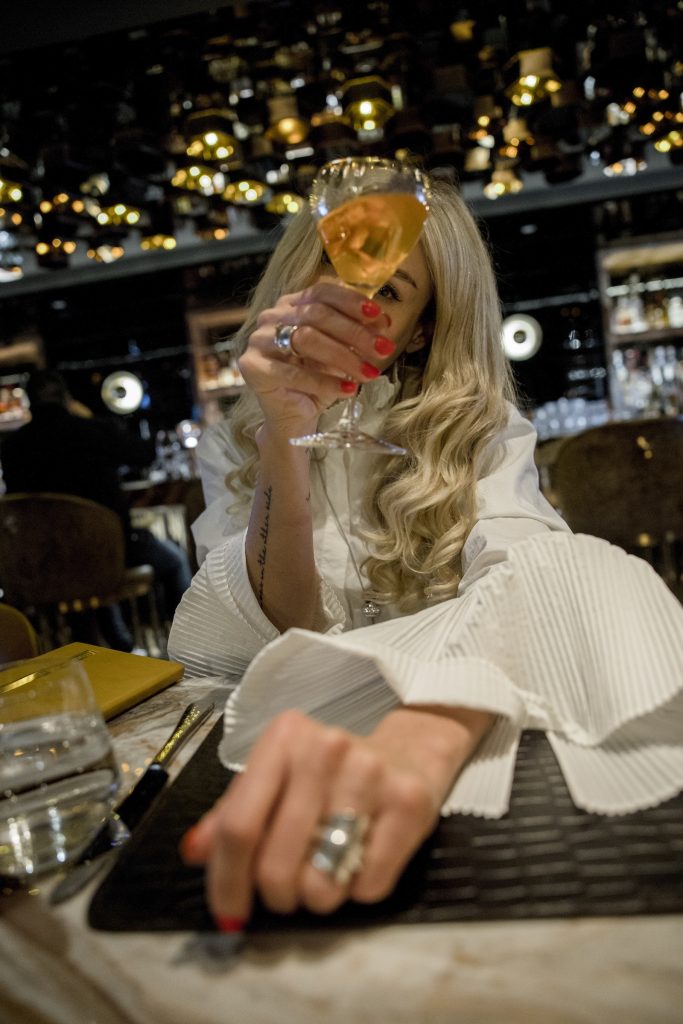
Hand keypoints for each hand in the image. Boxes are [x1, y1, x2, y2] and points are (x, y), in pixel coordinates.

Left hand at [179, 708, 446, 923]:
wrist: (408, 753)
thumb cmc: (330, 774)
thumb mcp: (277, 779)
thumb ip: (233, 813)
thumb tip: (195, 851)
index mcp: (284, 738)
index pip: (239, 826)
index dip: (226, 881)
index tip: (228, 913)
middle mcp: (326, 749)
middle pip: (275, 864)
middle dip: (276, 897)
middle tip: (286, 892)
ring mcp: (370, 774)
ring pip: (321, 884)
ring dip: (317, 897)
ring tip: (327, 872)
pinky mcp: (409, 803)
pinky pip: (368, 886)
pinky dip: (358, 891)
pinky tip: (362, 861)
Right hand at [238, 281, 393, 439]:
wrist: (293, 415)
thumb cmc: (316, 380)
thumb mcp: (341, 352)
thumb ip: (356, 334)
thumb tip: (383, 321)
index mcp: (291, 305)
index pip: (322, 292)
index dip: (352, 302)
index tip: (381, 317)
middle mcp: (271, 317)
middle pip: (317, 315)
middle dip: (355, 333)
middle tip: (384, 349)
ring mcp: (259, 341)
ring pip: (306, 339)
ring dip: (344, 356)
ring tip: (369, 373)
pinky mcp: (253, 368)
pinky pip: (294, 373)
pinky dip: (325, 382)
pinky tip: (348, 390)